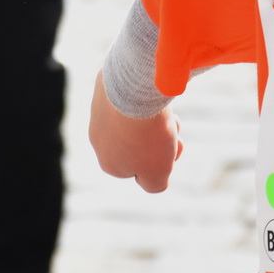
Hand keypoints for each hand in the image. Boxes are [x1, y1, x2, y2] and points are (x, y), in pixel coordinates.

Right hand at [89, 72, 181, 192]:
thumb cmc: (147, 135)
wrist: (134, 91)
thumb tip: (154, 182)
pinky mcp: (104, 88)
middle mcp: (98, 139)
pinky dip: (144, 96)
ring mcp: (99, 113)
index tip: (175, 148)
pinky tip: (150, 91)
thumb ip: (155, 185)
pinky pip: (130, 97)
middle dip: (160, 137)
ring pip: (136, 120)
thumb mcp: (157, 172)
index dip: (163, 160)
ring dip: (156, 117)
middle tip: (174, 127)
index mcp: (108, 163)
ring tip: (164, 110)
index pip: (141, 169)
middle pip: (140, 143)